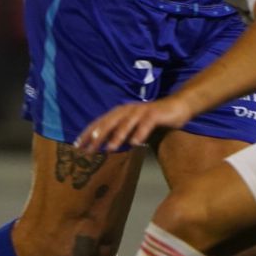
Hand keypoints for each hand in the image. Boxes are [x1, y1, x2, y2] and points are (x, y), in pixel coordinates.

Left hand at [76, 97, 192, 152]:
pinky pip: (146, 124)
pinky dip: (140, 132)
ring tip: (110, 148)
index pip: (100, 122)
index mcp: (121, 113)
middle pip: (110, 122)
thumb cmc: (154, 119)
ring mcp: (142, 111)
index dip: (88, 132)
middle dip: (98, 135)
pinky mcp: (155, 114)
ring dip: (118, 135)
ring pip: (127, 123)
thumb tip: (106, 146)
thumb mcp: (134, 128)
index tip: (77, 144)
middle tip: (89, 149)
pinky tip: (135, 143)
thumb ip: (122, 134)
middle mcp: (129, 110)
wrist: (178, 106)